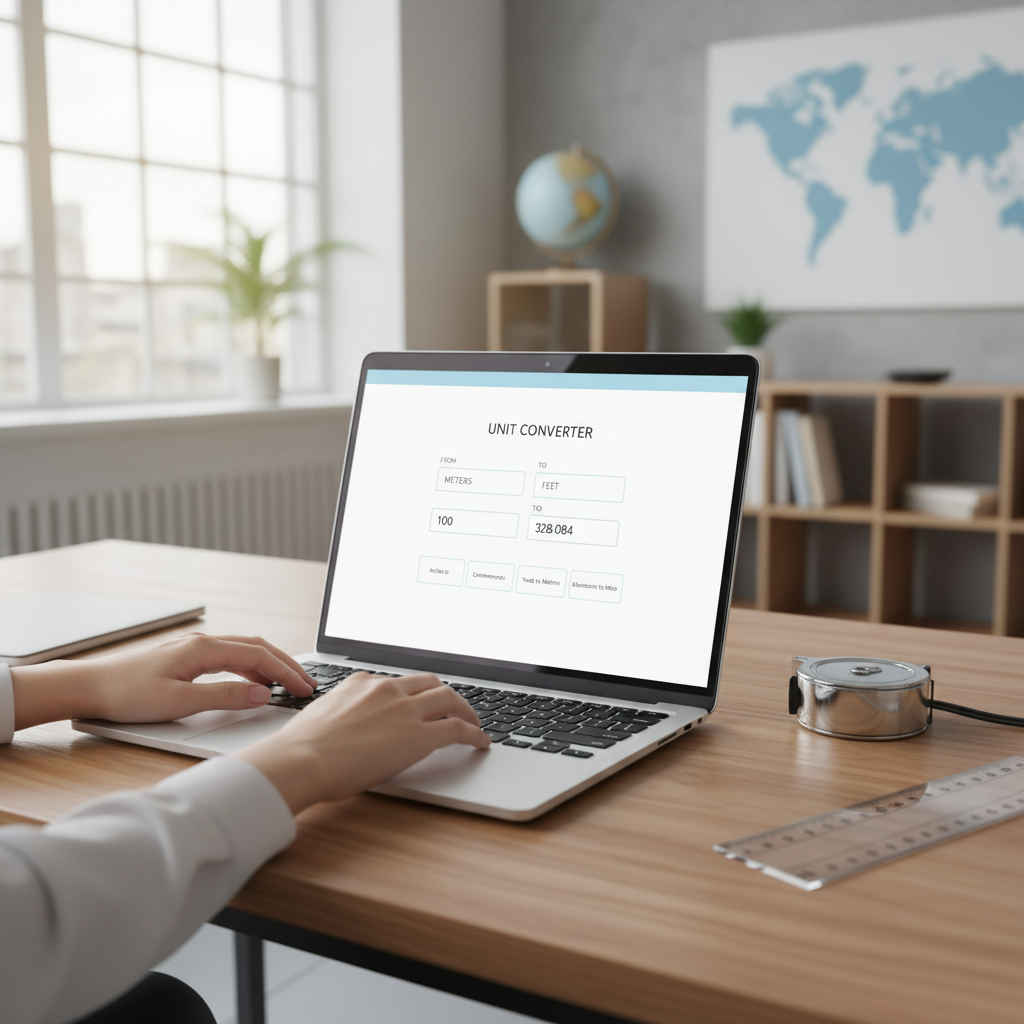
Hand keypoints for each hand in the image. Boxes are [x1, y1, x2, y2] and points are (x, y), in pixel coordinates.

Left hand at [9, 633, 315, 730]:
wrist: (90, 687)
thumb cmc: (127, 694)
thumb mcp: (179, 702)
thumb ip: (224, 697)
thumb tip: (261, 694)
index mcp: (205, 649)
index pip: (260, 656)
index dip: (287, 672)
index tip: (305, 689)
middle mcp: (204, 643)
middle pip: (258, 647)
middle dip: (286, 664)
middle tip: (307, 684)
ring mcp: (195, 648)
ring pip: (246, 649)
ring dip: (270, 665)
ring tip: (288, 684)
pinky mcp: (187, 658)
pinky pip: (231, 657)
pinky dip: (252, 667)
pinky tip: (253, 683)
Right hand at [236, 671, 489, 812]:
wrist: (302, 759)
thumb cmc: (302, 748)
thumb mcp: (322, 716)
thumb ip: (342, 712)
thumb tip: (346, 726)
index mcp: (361, 683)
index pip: (398, 682)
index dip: (415, 693)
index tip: (420, 700)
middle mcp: (387, 690)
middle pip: (430, 683)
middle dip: (446, 695)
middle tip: (454, 708)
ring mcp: (405, 710)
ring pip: (449, 699)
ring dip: (465, 710)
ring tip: (473, 723)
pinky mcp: (419, 735)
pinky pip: (457, 729)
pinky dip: (473, 733)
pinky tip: (479, 742)